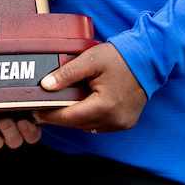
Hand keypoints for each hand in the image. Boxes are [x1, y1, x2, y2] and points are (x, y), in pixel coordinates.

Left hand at [32, 42, 146, 133]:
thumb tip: (46, 86)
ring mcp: (121, 123)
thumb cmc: (121, 57)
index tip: (35, 112)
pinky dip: (89, 118)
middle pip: (78, 124)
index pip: (69, 117)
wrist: (149, 58)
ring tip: (60, 107)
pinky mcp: (126, 122)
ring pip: (89, 126)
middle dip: (60, 117)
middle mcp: (114, 120)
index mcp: (104, 106)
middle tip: (44, 109)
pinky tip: (83, 106)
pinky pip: (101, 125)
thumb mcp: (90, 60)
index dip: (50, 116)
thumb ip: (67, 74)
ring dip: (75, 118)